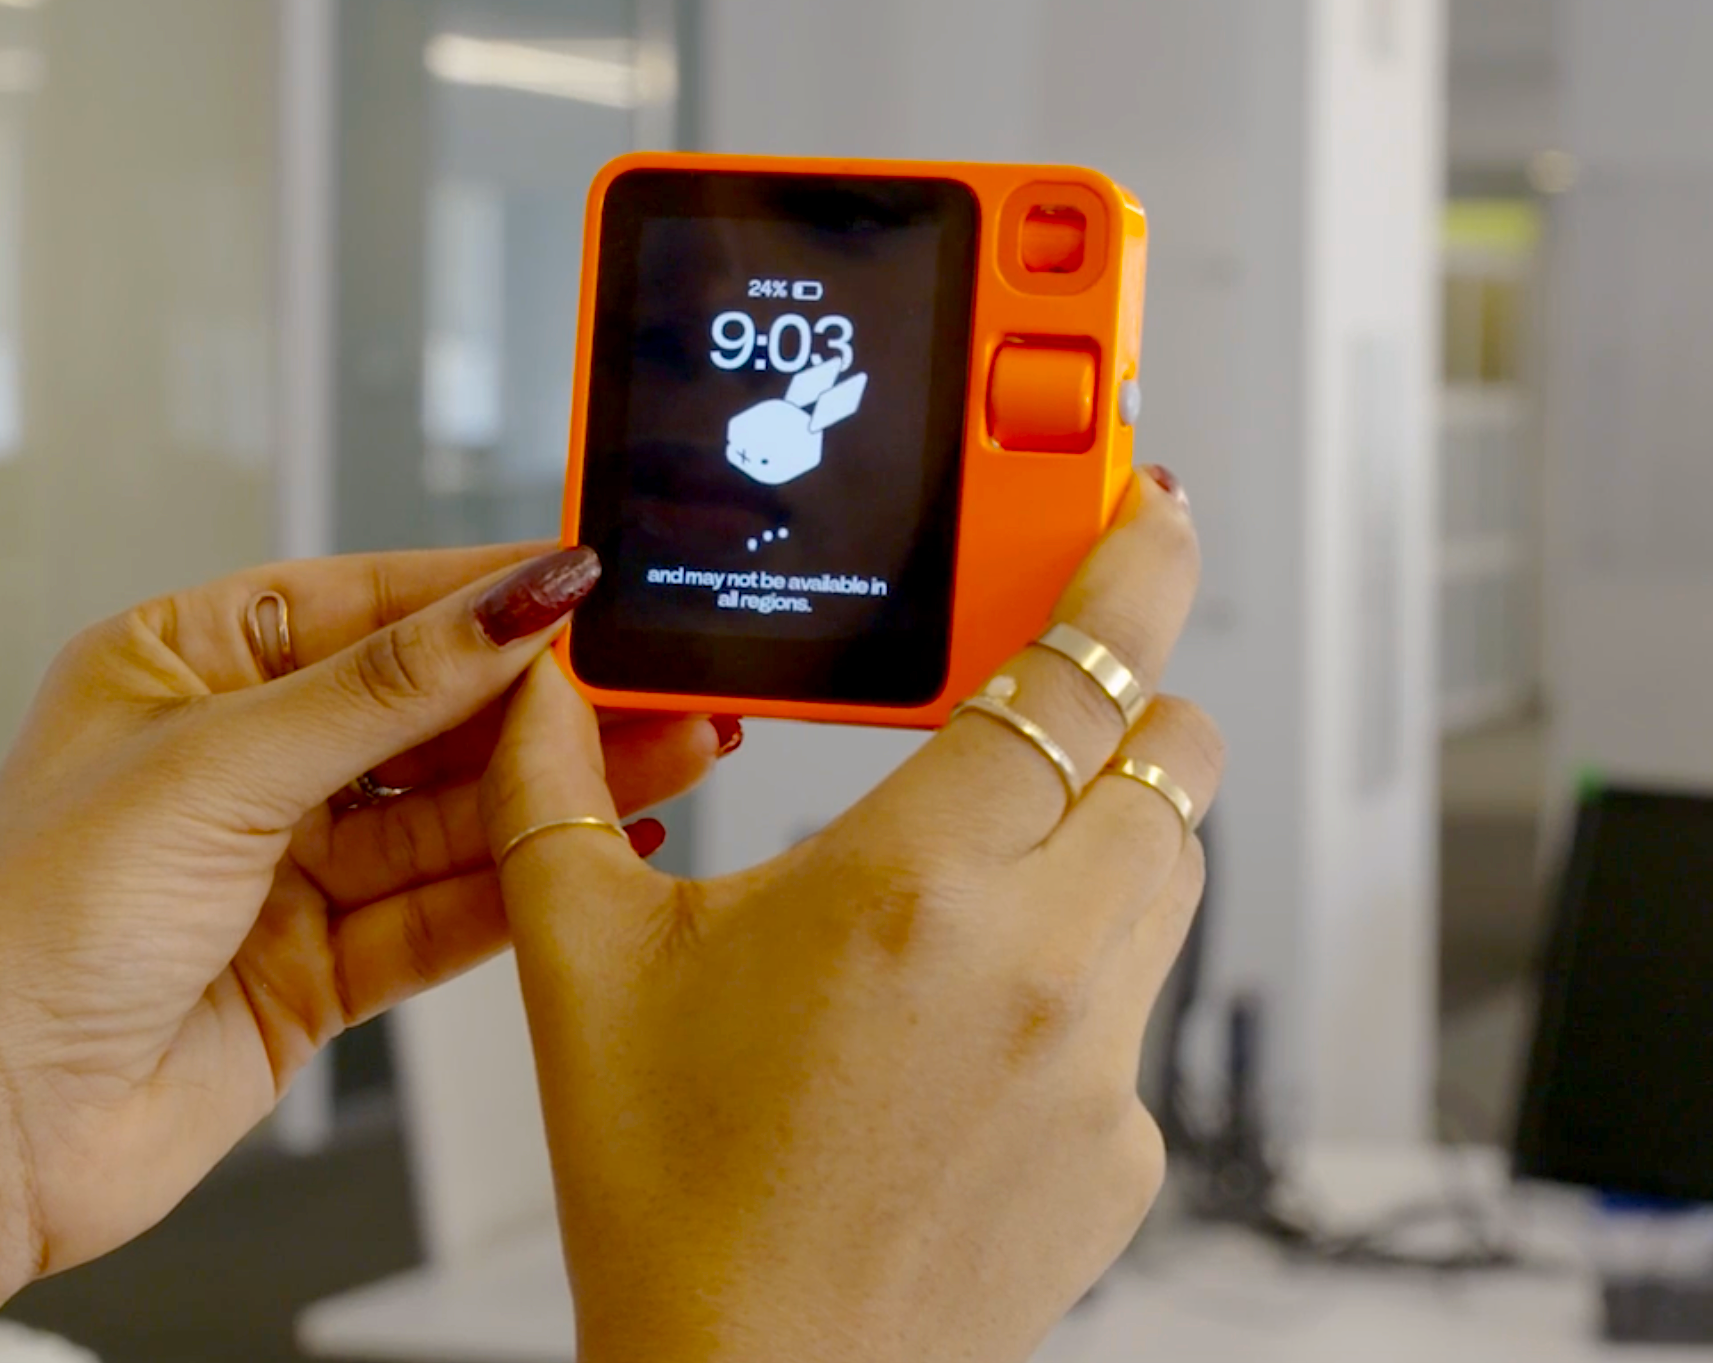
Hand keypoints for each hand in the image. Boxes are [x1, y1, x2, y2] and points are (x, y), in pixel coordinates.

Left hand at [0, 541, 721, 1279]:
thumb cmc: (32, 930)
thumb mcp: (220, 766)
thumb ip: (389, 689)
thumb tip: (513, 601)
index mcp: (176, 666)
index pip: (359, 605)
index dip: (475, 593)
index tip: (587, 580)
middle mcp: (231, 759)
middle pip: (420, 710)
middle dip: (537, 696)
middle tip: (657, 677)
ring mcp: (278, 866)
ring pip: (446, 811)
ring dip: (552, 785)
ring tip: (671, 749)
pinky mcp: (316, 965)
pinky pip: (441, 907)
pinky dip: (521, 880)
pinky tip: (602, 838)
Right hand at [485, 473, 1216, 1362]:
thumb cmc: (672, 1204)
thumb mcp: (583, 967)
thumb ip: (555, 789)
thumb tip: (536, 680)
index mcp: (911, 884)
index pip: (1080, 668)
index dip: (1135, 562)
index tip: (1154, 508)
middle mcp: (1039, 958)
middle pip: (1171, 755)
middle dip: (1124, 701)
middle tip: (1046, 698)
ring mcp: (1102, 1062)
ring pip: (1175, 872)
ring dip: (1110, 828)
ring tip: (984, 866)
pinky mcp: (1127, 1147)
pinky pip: (1141, 1008)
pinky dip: (1079, 978)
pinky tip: (963, 1033)